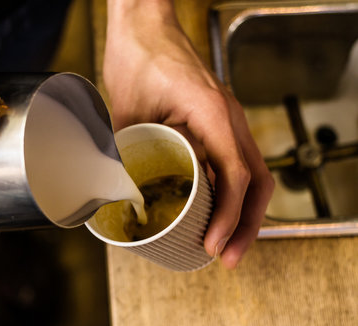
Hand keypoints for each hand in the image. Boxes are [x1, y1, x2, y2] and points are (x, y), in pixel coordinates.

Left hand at [104, 0, 273, 268]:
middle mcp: (229, 118)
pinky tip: (217, 213)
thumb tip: (109, 196)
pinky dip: (233, 193)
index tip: (213, 244)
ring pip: (253, 174)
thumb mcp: (124, 110)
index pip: (236, 175)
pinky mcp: (217, 123)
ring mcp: (227, 120)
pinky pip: (237, 162)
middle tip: (227, 258)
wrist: (145, 26)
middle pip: (257, 181)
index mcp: (212, 114)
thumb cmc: (138, 56)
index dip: (229, 216)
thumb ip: (120, 153)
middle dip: (246, 225)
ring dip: (244, 213)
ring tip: (226, 245)